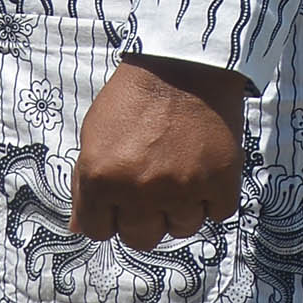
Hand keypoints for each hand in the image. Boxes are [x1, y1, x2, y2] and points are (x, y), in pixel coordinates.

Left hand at [71, 55, 246, 247]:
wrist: (184, 64)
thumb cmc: (133, 98)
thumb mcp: (93, 138)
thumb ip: (86, 186)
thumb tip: (81, 227)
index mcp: (101, 180)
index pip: (99, 232)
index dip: (111, 215)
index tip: (123, 199)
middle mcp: (140, 189)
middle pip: (142, 238)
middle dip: (146, 218)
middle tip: (155, 191)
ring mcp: (183, 186)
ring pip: (183, 228)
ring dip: (183, 209)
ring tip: (185, 178)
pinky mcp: (222, 178)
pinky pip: (220, 211)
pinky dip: (216, 198)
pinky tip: (208, 174)